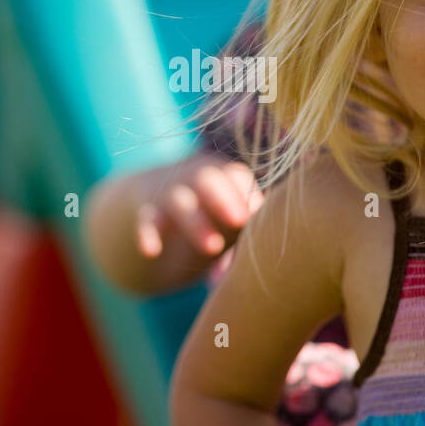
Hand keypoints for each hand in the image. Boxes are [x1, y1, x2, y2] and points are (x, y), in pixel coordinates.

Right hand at [135, 155, 263, 262]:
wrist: (159, 205)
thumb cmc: (213, 214)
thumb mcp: (233, 214)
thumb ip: (252, 222)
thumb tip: (277, 241)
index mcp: (223, 174)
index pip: (236, 176)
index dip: (248, 194)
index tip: (258, 217)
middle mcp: (195, 177)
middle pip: (208, 181)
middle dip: (224, 199)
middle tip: (240, 221)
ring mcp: (169, 194)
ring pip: (180, 202)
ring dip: (196, 222)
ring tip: (212, 248)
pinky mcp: (147, 213)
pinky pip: (147, 221)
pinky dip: (147, 234)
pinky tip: (151, 251)